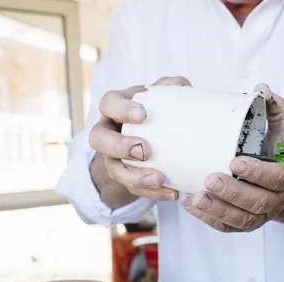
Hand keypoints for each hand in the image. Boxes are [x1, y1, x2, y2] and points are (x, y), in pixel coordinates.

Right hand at [89, 76, 190, 205]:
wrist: (148, 137)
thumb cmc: (155, 109)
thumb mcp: (161, 95)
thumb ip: (172, 86)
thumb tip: (185, 87)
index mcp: (115, 108)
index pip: (109, 103)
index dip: (122, 109)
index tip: (143, 115)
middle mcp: (107, 133)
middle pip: (99, 139)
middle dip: (119, 146)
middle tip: (144, 151)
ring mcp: (112, 158)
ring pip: (115, 170)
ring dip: (136, 177)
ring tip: (159, 178)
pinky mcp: (124, 178)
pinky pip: (135, 189)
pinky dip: (154, 193)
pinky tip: (174, 193)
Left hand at [180, 84, 283, 231]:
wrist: (283, 185)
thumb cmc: (276, 152)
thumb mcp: (280, 128)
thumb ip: (273, 107)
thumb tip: (261, 89)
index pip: (276, 178)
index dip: (257, 173)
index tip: (235, 161)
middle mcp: (276, 199)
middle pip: (256, 202)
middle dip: (232, 192)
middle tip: (210, 179)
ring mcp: (260, 215)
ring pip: (240, 219)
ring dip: (217, 209)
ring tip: (195, 196)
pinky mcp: (244, 224)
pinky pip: (227, 227)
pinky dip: (208, 218)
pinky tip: (191, 204)